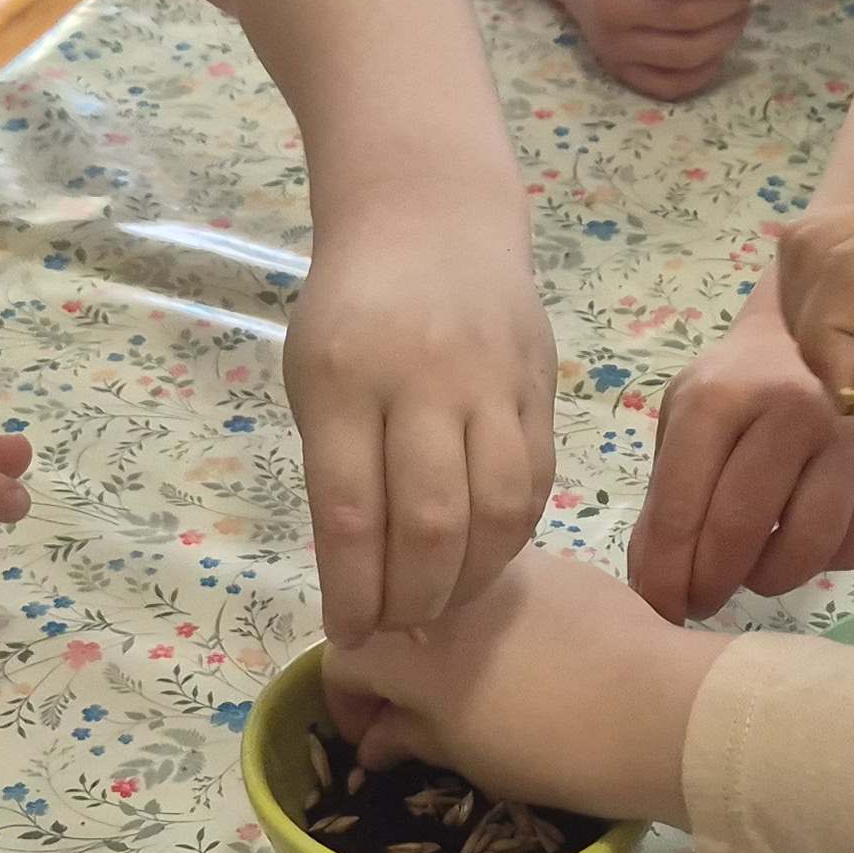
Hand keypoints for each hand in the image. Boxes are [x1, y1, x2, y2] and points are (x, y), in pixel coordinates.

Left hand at [286, 207, 558, 637]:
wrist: (432, 217)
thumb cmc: (353, 309)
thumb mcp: (314, 379)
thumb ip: (336, 468)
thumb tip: (359, 580)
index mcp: (342, 381)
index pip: (349, 513)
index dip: (352, 592)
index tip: (349, 635)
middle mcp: (421, 380)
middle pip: (430, 523)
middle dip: (416, 600)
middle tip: (403, 630)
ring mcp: (490, 379)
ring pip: (497, 510)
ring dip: (473, 578)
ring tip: (448, 605)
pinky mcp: (539, 382)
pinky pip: (535, 479)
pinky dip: (512, 535)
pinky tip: (487, 557)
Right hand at [325, 547, 726, 828]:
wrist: (664, 709)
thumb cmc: (553, 747)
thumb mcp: (467, 756)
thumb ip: (409, 737)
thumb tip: (374, 740)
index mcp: (409, 642)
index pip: (342, 658)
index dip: (345, 703)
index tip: (368, 737)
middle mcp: (445, 585)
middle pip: (392, 614)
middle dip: (389, 662)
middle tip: (412, 710)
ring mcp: (505, 564)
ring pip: (448, 590)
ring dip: (441, 632)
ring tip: (472, 678)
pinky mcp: (558, 561)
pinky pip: (504, 585)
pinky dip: (495, 617)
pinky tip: (531, 657)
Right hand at [556, 0, 781, 100]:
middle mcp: (608, 5)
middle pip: (685, 16)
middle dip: (731, 2)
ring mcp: (610, 44)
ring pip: (685, 54)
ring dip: (727, 33)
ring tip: (736, 11)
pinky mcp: (617, 71)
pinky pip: (672, 84)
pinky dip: (706, 68)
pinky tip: (715, 43)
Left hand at [628, 297, 853, 623]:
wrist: (810, 336)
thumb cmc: (735, 387)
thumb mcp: (684, 423)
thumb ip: (666, 501)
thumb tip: (656, 587)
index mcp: (720, 398)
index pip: (683, 507)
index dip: (666, 573)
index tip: (658, 609)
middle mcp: (791, 410)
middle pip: (742, 531)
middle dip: (711, 585)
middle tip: (700, 602)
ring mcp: (848, 436)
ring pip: (807, 547)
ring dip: (768, 579)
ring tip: (749, 571)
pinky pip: (852, 548)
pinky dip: (820, 563)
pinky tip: (798, 543)